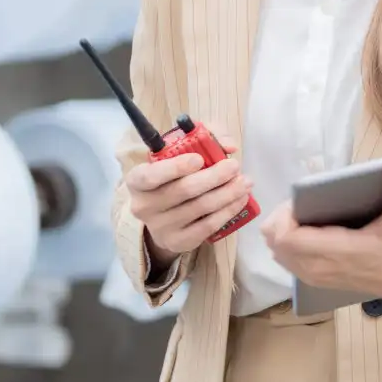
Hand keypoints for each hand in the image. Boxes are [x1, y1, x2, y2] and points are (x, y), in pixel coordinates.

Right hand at [122, 141, 251, 258]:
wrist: (164, 216)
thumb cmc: (173, 176)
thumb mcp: (180, 152)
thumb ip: (204, 139)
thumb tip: (229, 145)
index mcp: (136, 180)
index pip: (150, 176)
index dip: (175, 167)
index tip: (199, 159)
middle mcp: (143, 206)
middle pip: (183, 190)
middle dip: (214, 176)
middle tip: (235, 166)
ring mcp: (160, 227)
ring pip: (200, 207)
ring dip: (228, 193)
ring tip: (245, 182)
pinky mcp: (178, 242)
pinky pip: (208, 225)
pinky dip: (228, 210)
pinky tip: (240, 199)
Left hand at [259, 172, 381, 310]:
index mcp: (336, 250)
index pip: (288, 238)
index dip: (283, 217)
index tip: (297, 201)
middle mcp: (319, 266)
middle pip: (276, 244)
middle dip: (278, 221)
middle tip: (296, 205)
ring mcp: (315, 276)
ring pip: (277, 254)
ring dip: (280, 234)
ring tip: (298, 217)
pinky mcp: (315, 281)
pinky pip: (286, 262)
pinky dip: (285, 246)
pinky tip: (302, 233)